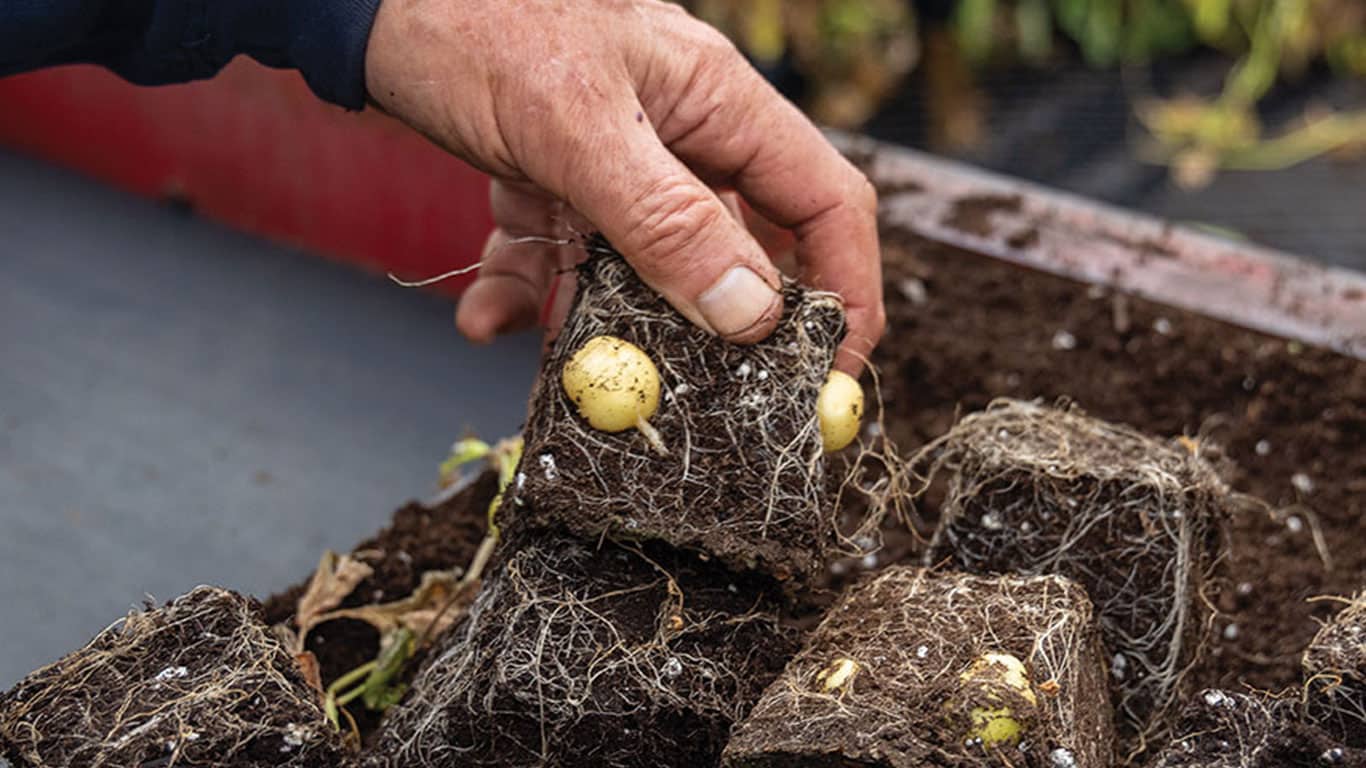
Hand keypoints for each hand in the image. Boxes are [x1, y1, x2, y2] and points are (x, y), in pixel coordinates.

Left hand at [365, 0, 883, 371]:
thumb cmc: (471, 20)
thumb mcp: (575, 125)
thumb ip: (665, 219)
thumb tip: (751, 313)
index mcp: (715, 104)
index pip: (824, 203)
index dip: (846, 289)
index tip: (831, 373)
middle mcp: (677, 134)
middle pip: (735, 249)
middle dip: (714, 328)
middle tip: (694, 392)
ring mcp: (612, 160)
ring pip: (641, 267)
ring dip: (605, 320)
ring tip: (562, 359)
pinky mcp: (549, 178)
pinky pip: (560, 254)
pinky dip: (528, 291)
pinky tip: (484, 314)